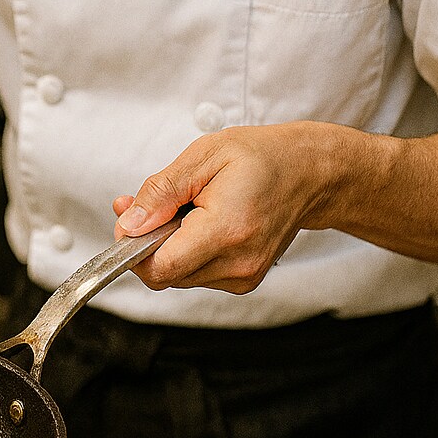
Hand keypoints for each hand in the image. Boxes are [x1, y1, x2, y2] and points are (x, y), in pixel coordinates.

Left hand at [112, 124, 336, 293]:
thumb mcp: (203, 156)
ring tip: (191, 208)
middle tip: (160, 203)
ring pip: (178, 276)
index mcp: (226, 231)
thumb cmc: (259, 157)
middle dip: (150, 241)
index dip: (133, 247)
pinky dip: (190, 252)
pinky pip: (197, 275)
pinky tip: (204, 224)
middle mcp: (238, 263)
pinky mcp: (244, 281)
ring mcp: (244, 277)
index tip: (131, 220)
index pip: (160, 268)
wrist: (307, 172)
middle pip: (165, 274)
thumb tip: (130, 224)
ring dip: (171, 246)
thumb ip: (161, 192)